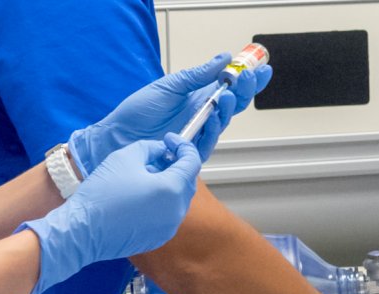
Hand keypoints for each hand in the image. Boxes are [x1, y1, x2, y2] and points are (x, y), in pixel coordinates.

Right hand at [21, 134, 200, 293]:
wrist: (83, 230)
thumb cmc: (101, 194)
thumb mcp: (125, 157)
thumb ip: (150, 148)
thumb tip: (161, 150)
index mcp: (172, 189)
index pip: (192, 162)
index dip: (183, 146)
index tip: (170, 140)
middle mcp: (176, 211)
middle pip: (187, 181)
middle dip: (176, 165)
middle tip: (158, 155)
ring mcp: (169, 227)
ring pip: (178, 199)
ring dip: (169, 183)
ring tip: (146, 175)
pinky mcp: (159, 238)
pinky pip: (168, 214)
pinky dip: (162, 201)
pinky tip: (142, 196)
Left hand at [68, 52, 273, 172]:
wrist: (117, 134)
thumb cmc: (139, 111)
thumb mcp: (169, 85)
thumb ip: (198, 75)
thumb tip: (223, 58)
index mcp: (198, 97)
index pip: (230, 87)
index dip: (247, 81)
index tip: (261, 69)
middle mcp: (202, 115)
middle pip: (233, 105)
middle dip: (244, 91)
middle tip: (247, 79)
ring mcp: (197, 133)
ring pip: (223, 122)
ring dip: (228, 107)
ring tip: (226, 94)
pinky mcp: (190, 150)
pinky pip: (209, 141)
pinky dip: (213, 128)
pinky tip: (213, 117)